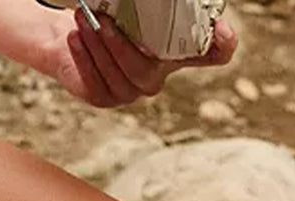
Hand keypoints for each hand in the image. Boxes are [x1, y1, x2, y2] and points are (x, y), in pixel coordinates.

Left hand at [39, 7, 238, 107]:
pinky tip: (77, 37)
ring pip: (120, 77)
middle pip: (147, 71)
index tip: (222, 31)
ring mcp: (131, 91)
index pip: (215, 53)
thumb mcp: (136, 7)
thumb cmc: (111, 13)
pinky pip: (97, 83)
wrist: (72, 33)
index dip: (222, 45)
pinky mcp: (104, 97)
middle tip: (102, 18)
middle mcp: (157, 75)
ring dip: (99, 47)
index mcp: (176, 51)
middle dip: (121, 44)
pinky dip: (85, 58)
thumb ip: (155, 2)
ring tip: (83, 20)